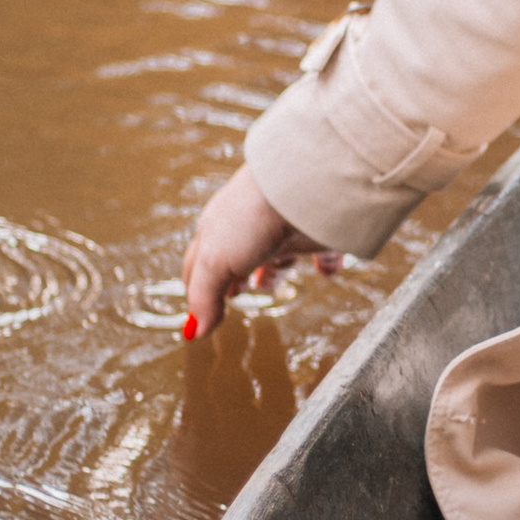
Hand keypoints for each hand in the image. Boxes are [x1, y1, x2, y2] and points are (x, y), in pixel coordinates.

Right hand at [182, 166, 339, 340]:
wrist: (301, 186)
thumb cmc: (249, 217)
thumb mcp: (215, 263)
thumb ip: (204, 299)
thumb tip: (194, 333)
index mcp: (217, 231)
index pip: (200, 262)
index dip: (197, 286)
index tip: (200, 310)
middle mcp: (249, 229)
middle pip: (238, 258)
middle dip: (233, 277)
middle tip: (235, 294)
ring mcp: (284, 231)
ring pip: (278, 255)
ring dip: (272, 272)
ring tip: (269, 285)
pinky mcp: (317, 235)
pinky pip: (323, 251)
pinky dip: (324, 263)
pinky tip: (325, 271)